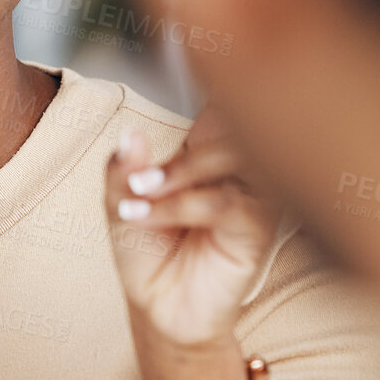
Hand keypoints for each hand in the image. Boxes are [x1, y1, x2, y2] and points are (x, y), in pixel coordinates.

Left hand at [105, 105, 280, 379]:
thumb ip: (124, 169)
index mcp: (207, 151)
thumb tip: (130, 134)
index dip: (221, 84)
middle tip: (137, 181)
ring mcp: (252, 195)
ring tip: (138, 197)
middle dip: (177, 155)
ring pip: (233, 159)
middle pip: (232, 128)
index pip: (223, 105)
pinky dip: (182, 205)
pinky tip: (148, 215)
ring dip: (178, 176)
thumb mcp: (121, 204)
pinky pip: (228, 203)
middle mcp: (237, 168)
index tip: (194, 69)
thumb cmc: (148, 253)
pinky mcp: (258, 229)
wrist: (158, 309)